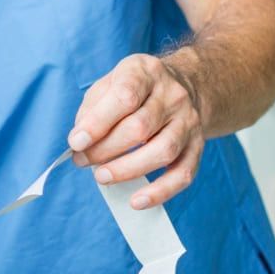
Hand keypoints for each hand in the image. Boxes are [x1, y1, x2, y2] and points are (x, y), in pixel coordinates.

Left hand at [68, 53, 205, 208]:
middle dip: (105, 149)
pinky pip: (183, 173)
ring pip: (162, 151)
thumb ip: (92, 108)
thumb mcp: (110, 83)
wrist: (186, 85)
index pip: (124, 97)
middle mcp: (172, 96)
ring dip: (127, 169)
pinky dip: (160, 191)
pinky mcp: (198, 146)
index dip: (98, 123)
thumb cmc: (135, 88)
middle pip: (140, 128)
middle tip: (82, 160)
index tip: (76, 142)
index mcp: (145, 72)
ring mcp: (189, 121)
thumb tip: (80, 142)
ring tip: (101, 176)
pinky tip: (136, 201)